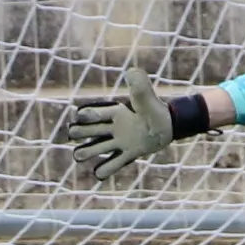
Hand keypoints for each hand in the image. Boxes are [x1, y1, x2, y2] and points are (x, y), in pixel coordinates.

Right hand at [57, 67, 175, 181]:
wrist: (169, 124)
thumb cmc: (155, 108)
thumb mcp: (146, 97)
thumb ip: (139, 85)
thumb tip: (130, 72)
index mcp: (113, 112)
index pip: (91, 114)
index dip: (84, 117)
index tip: (82, 117)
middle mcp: (113, 127)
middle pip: (87, 131)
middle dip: (79, 133)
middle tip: (75, 134)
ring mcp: (119, 141)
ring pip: (96, 148)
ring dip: (86, 152)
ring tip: (79, 155)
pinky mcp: (128, 153)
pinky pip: (113, 164)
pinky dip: (105, 169)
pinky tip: (99, 172)